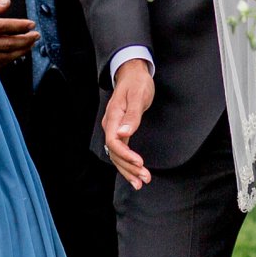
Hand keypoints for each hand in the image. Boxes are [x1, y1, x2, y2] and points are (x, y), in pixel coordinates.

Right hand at [0, 0, 38, 65]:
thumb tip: (7, 2)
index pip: (2, 27)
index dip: (19, 26)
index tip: (31, 24)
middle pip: (6, 43)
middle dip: (24, 40)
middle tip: (36, 36)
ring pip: (3, 56)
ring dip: (20, 51)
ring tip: (30, 45)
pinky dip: (7, 61)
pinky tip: (14, 57)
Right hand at [105, 59, 155, 188]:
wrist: (133, 74)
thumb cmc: (136, 83)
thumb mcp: (137, 96)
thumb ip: (131, 116)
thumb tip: (123, 134)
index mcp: (113, 117)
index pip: (114, 142)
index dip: (125, 155)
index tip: (139, 163)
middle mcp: (111, 125)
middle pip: (115, 153)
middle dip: (129, 168)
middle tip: (144, 179)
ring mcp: (115, 129)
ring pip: (117, 155)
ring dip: (128, 170)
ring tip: (141, 182)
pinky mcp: (121, 132)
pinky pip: (121, 152)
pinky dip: (128, 164)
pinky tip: (135, 174)